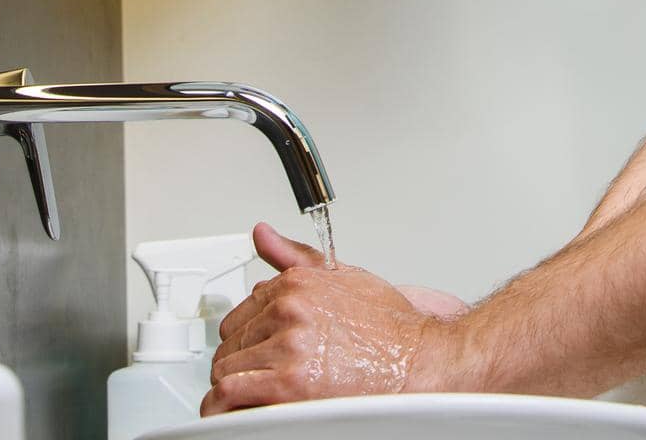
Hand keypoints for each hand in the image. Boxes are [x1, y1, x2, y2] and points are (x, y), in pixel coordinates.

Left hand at [201, 220, 459, 414]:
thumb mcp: (343, 276)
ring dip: (234, 385)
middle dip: (241, 359)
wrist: (420, 360)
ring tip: (252, 396)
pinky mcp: (288, 383)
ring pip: (226, 368)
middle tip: (258, 377)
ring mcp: (287, 345)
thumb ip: (295, 256)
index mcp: (297, 283)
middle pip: (232, 339)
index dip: (249, 335)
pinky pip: (230, 394)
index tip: (255, 351)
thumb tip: (261, 233)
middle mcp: (288, 309)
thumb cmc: (388, 327)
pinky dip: (226, 407)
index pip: (244, 309)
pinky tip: (238, 412)